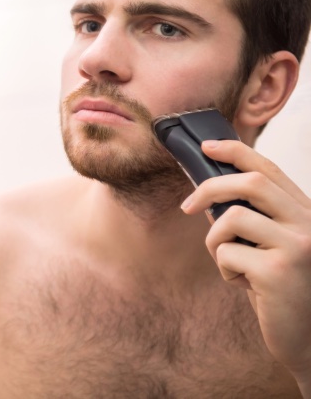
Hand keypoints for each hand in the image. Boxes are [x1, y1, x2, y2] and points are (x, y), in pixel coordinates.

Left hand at [181, 139, 310, 387]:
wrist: (306, 339)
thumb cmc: (281, 290)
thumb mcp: (268, 247)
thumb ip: (250, 219)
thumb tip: (206, 194)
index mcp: (307, 213)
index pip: (270, 169)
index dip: (236, 152)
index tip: (207, 147)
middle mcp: (309, 224)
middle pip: (251, 183)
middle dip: (210, 188)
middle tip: (187, 206)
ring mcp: (299, 246)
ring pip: (231, 218)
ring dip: (216, 242)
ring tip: (232, 265)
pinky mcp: (280, 270)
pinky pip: (226, 253)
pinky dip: (225, 270)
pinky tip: (245, 285)